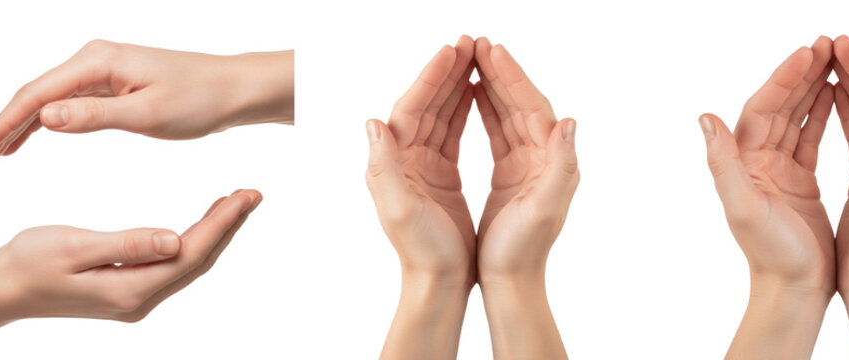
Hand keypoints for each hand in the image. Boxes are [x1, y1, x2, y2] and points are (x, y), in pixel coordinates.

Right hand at [0, 40, 293, 167]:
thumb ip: (95, 117)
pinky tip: (26, 141)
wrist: (234, 90)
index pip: (36, 96)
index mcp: (98, 63)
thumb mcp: (148, 115)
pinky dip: (45, 124)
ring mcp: (103, 71)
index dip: (3, 125)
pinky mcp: (113, 84)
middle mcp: (95, 60)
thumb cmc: (200, 100)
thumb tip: (44, 119)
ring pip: (48, 101)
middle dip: (1, 128)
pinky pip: (68, 104)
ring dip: (17, 128)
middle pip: (34, 96)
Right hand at [0, 189, 261, 347]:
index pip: (190, 253)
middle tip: (253, 193)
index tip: (245, 195)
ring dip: (213, 233)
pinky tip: (200, 224)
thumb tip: (175, 240)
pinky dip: (192, 241)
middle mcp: (139, 300)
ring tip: (235, 203)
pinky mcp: (128, 290)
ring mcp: (135, 299)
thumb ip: (127, 244)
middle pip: (197, 260)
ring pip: (187, 263)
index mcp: (130, 290)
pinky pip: (172, 266)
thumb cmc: (27, 263)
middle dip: (227, 226)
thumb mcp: (74, 247)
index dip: (222, 223)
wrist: (0, 289)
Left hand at [366, 36, 475, 359]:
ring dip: (455, 84)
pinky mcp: (440, 174)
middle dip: (446, 71)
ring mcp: (422, 164)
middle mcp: (404, 158)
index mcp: (394, 161)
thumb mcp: (398, 210)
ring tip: (475, 56)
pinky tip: (476, 92)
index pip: (411, 108)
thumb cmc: (422, 251)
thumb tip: (372, 123)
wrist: (440, 283)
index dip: (430, 77)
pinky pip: (452, 131)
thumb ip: (382, 166)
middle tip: (468, 42)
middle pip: (425, 103)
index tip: (451, 50)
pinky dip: (463, 108)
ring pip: (440, 113)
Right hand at [472, 37, 575, 359]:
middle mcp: (544, 157)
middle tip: (478, 43)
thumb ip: (561, 165)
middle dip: (501, 72)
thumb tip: (570, 123)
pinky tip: (473, 93)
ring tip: (473, 58)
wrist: (513, 281)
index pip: (533, 107)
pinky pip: (500, 129)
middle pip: (522, 103)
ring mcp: (527, 163)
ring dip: (493, 84)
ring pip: (510, 112)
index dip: (513, 77)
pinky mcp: (512, 173)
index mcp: (550, 161)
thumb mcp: (544, 209)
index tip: (491, 51)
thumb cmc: (523, 250)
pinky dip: (487, 107)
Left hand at [701, 36, 835, 358]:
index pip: (762, 108)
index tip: (808, 52)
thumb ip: (722, 161)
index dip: (783, 78)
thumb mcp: (742, 207)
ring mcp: (777, 171)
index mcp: (744, 163)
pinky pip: (808, 137)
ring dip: (812, 87)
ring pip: (795, 117)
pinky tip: (837, 94)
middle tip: (827, 44)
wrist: (793, 291)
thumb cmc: (770, 255)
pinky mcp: (797, 183)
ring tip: (835, 59)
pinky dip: (821, 113)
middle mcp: (756, 162)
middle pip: (779, 106)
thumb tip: (704, 117)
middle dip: (801, 74)